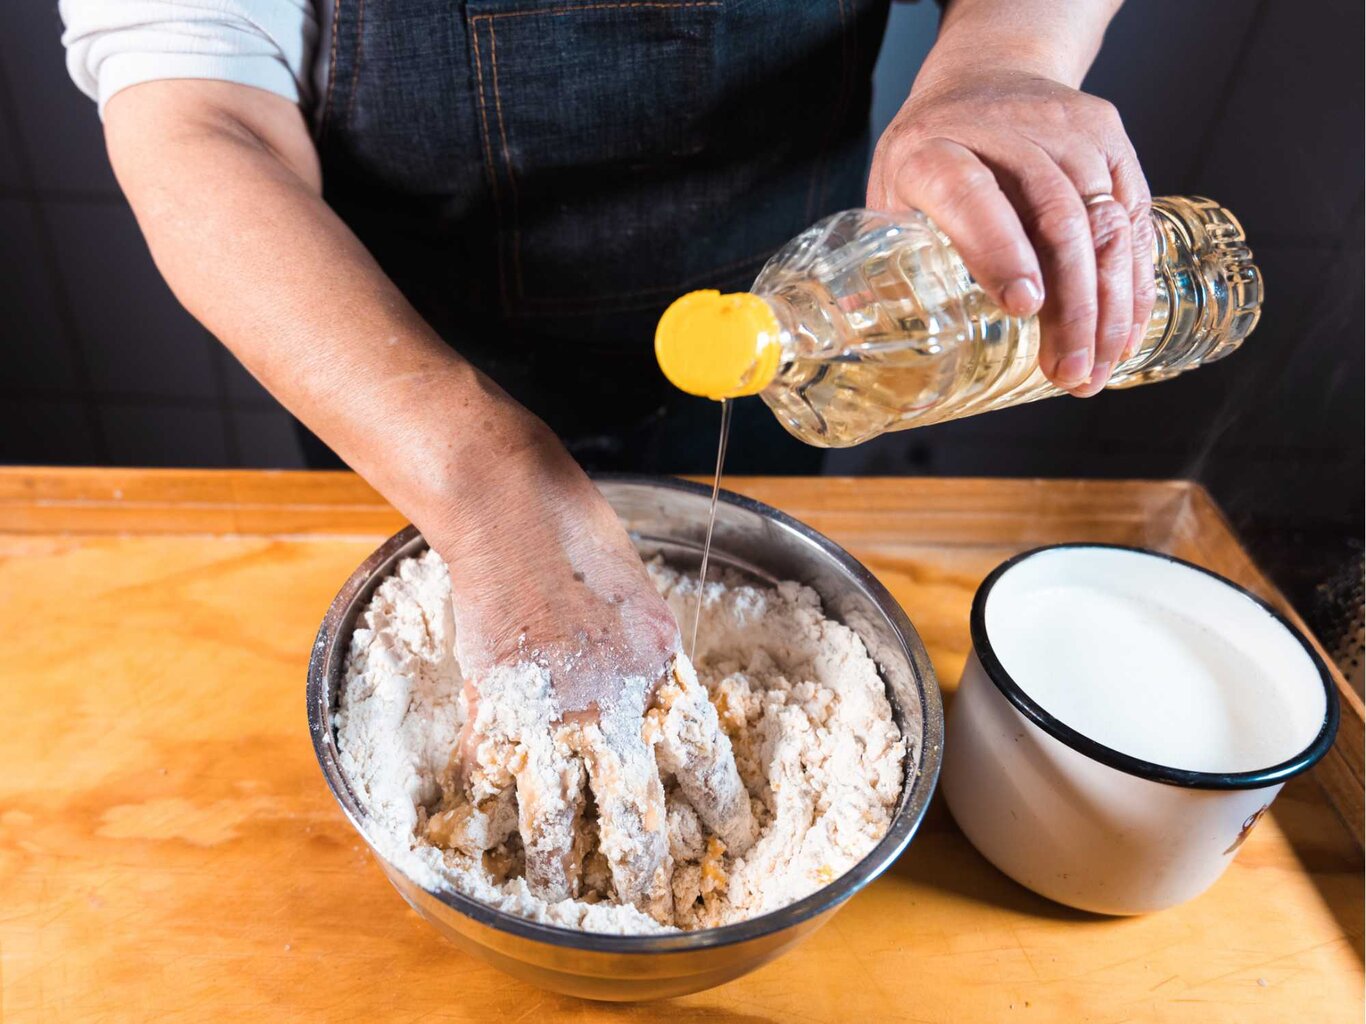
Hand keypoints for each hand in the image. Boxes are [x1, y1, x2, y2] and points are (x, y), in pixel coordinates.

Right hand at [420, 422, 751, 917]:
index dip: (719, 799)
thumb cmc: (581, 535)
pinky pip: (488, 774)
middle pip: (633, 803)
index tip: (734, 832)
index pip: (699, 753)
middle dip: (644, 861)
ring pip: (554, 809)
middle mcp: (609, 701)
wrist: (513, 510)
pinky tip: (479, 840)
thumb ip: (650, 658)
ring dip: (555, 857)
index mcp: (658, 670)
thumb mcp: (643, 599)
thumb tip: (655, 705)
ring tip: (557, 891)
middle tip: (654, 899)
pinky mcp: (491, 703)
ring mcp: (547, 708)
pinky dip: (481, 810)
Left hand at [867, 66, 1155, 396]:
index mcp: (934, 148)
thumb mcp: (893, 194)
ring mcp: (1068, 132)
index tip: (1022, 306)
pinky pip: (1135, 218)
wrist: (989, 76)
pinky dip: (1134, 283)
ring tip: (1095, 371)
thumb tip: (857, 333)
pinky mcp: (1110, 140)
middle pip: (1055, 218)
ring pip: (1105, 222)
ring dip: (1108, 307)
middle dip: (1071, 307)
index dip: (999, 249)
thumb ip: (883, 260)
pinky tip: (1125, 333)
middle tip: (1068, 373)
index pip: (972, 194)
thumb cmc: (932, 152)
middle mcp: (1008, 131)